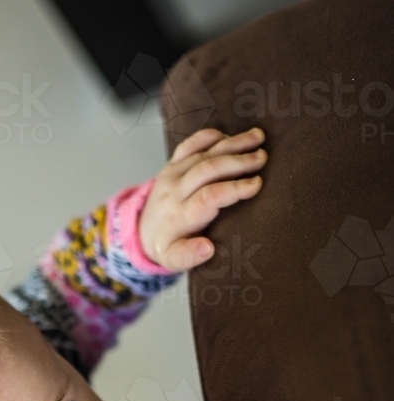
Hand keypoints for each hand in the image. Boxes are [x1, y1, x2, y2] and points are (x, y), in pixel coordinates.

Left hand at [138, 127, 266, 271]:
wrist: (142, 232)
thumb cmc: (168, 247)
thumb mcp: (174, 259)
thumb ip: (188, 256)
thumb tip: (208, 249)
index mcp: (179, 216)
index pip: (209, 197)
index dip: (234, 188)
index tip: (257, 184)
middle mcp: (174, 191)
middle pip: (208, 170)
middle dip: (238, 162)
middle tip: (263, 158)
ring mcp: (172, 174)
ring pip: (203, 154)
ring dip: (232, 144)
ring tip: (258, 138)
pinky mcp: (172, 164)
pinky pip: (189, 144)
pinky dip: (210, 136)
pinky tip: (230, 136)